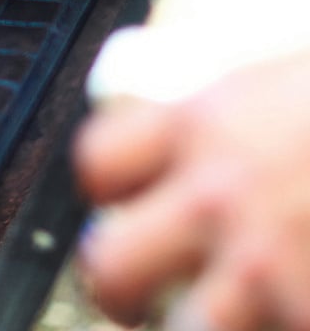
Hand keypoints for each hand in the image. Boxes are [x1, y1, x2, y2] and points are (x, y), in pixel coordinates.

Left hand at [74, 51, 309, 330]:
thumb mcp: (283, 81)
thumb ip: (232, 115)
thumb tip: (198, 139)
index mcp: (203, 126)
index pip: (98, 161)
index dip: (106, 190)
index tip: (126, 203)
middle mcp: (221, 201)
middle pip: (108, 264)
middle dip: (120, 284)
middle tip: (147, 291)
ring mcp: (270, 272)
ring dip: (198, 327)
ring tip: (226, 317)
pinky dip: (277, 330)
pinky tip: (288, 316)